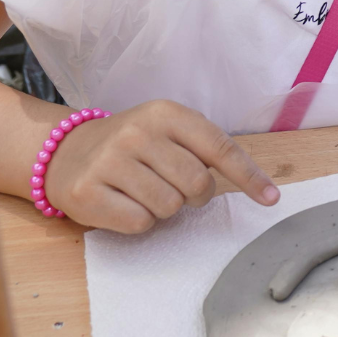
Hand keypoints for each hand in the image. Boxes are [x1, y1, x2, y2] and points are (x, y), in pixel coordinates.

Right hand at [44, 100, 278, 232]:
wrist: (66, 152)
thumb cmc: (132, 146)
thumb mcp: (169, 131)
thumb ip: (206, 149)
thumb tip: (260, 186)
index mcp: (165, 113)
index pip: (220, 148)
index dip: (249, 176)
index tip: (271, 199)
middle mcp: (137, 133)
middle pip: (197, 183)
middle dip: (196, 195)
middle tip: (177, 187)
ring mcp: (109, 162)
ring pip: (169, 207)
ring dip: (165, 208)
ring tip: (144, 190)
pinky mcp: (87, 192)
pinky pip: (140, 222)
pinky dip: (140, 220)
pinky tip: (124, 202)